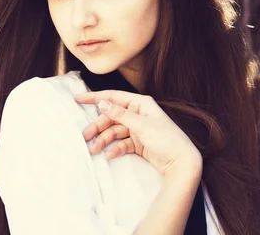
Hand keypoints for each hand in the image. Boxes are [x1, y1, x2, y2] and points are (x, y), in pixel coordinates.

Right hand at [74, 90, 201, 177]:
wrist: (181, 163)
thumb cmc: (166, 139)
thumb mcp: (141, 125)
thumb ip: (120, 114)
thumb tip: (102, 103)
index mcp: (140, 104)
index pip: (113, 97)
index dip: (95, 97)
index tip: (78, 99)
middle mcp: (138, 114)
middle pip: (111, 117)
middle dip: (98, 126)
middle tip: (85, 136)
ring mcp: (138, 129)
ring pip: (115, 131)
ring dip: (104, 140)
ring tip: (94, 149)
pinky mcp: (139, 143)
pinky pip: (122, 143)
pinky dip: (115, 148)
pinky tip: (110, 154)